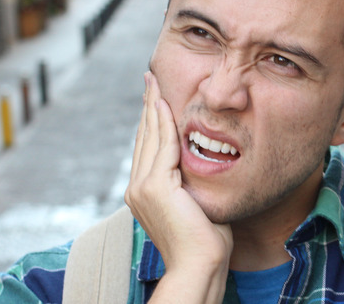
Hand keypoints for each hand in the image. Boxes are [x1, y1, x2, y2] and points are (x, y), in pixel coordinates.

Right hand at [124, 71, 232, 303]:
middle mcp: (137, 188)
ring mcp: (143, 187)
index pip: (148, 147)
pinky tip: (166, 103)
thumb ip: (191, 184)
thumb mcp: (196, 204)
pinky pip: (163, 145)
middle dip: (148, 105)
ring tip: (154, 83)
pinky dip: (165, 122)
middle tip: (150, 79)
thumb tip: (202, 166)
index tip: (155, 98)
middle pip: (144, 136)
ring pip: (150, 136)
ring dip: (153, 106)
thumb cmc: (206, 241)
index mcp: (144, 193)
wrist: (200, 264)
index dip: (151, 120)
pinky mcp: (155, 186)